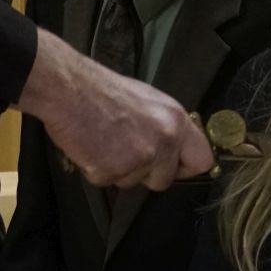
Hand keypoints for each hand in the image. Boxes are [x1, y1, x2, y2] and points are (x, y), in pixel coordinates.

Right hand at [16, 30, 213, 188]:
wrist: (68, 88)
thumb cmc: (103, 90)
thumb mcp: (147, 100)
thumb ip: (164, 126)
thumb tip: (172, 149)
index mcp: (175, 121)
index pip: (202, 160)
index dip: (184, 167)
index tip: (172, 167)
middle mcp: (163, 142)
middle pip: (163, 180)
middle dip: (145, 173)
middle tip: (124, 151)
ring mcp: (138, 159)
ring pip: (133, 182)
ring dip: (118, 169)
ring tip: (103, 141)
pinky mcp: (111, 171)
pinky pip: (107, 181)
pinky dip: (96, 169)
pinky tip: (90, 146)